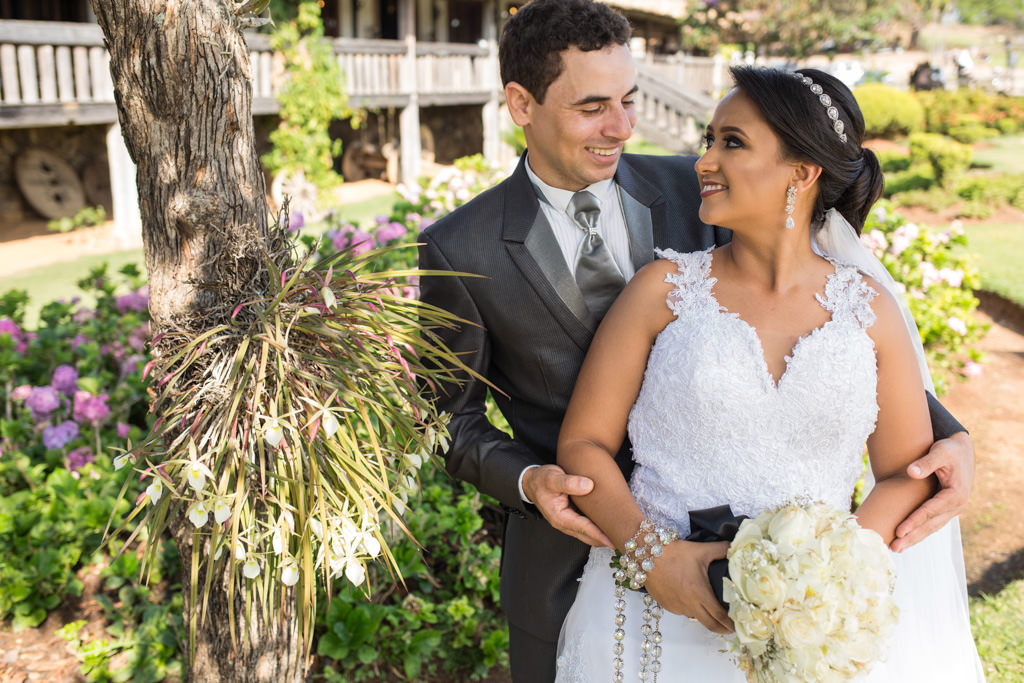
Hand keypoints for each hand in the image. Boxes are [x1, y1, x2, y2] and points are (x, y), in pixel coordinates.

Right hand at [521, 464, 613, 547]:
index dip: (600, 535)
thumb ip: (569, 482)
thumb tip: (588, 485)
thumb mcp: (553, 478)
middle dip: (605, 541)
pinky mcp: (571, 518)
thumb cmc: (542, 479)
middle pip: (588, 537)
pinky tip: (610, 526)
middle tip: (625, 543)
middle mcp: (564, 523)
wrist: (531, 482)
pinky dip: (598, 529)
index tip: (615, 539)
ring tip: (621, 537)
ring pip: (588, 535)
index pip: (584, 529)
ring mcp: (568, 522)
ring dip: (603, 537)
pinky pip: (587, 528)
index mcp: (560, 517)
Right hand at [644, 540, 732, 633]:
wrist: (647, 555)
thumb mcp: (701, 550)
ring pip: (695, 617)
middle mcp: (689, 604)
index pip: (719, 615)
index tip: (737, 626)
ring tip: (711, 610)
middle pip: (709, 624)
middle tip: (730, 628)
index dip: (730, 623)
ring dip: (705, 617)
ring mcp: (677, 607)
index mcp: (699, 592)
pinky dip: (690, 609)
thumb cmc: (674, 553)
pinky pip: (683, 612)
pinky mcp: (667, 605)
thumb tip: (735, 547)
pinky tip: (692, 599)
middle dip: (722, 629)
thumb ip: (721, 549)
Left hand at [891, 431, 974, 551]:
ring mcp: (952, 509)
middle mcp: (957, 506)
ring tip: (896, 549)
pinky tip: (907, 540)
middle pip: (930, 525)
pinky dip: (920, 532)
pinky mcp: (946, 509)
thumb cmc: (948, 450)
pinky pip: (932, 523)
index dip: (914, 521)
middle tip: (893, 548)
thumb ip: (927, 462)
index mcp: (956, 494)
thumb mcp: (940, 452)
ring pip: (931, 528)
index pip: (930, 511)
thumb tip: (911, 472)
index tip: (898, 531)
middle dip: (912, 537)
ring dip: (914, 539)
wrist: (961, 450)